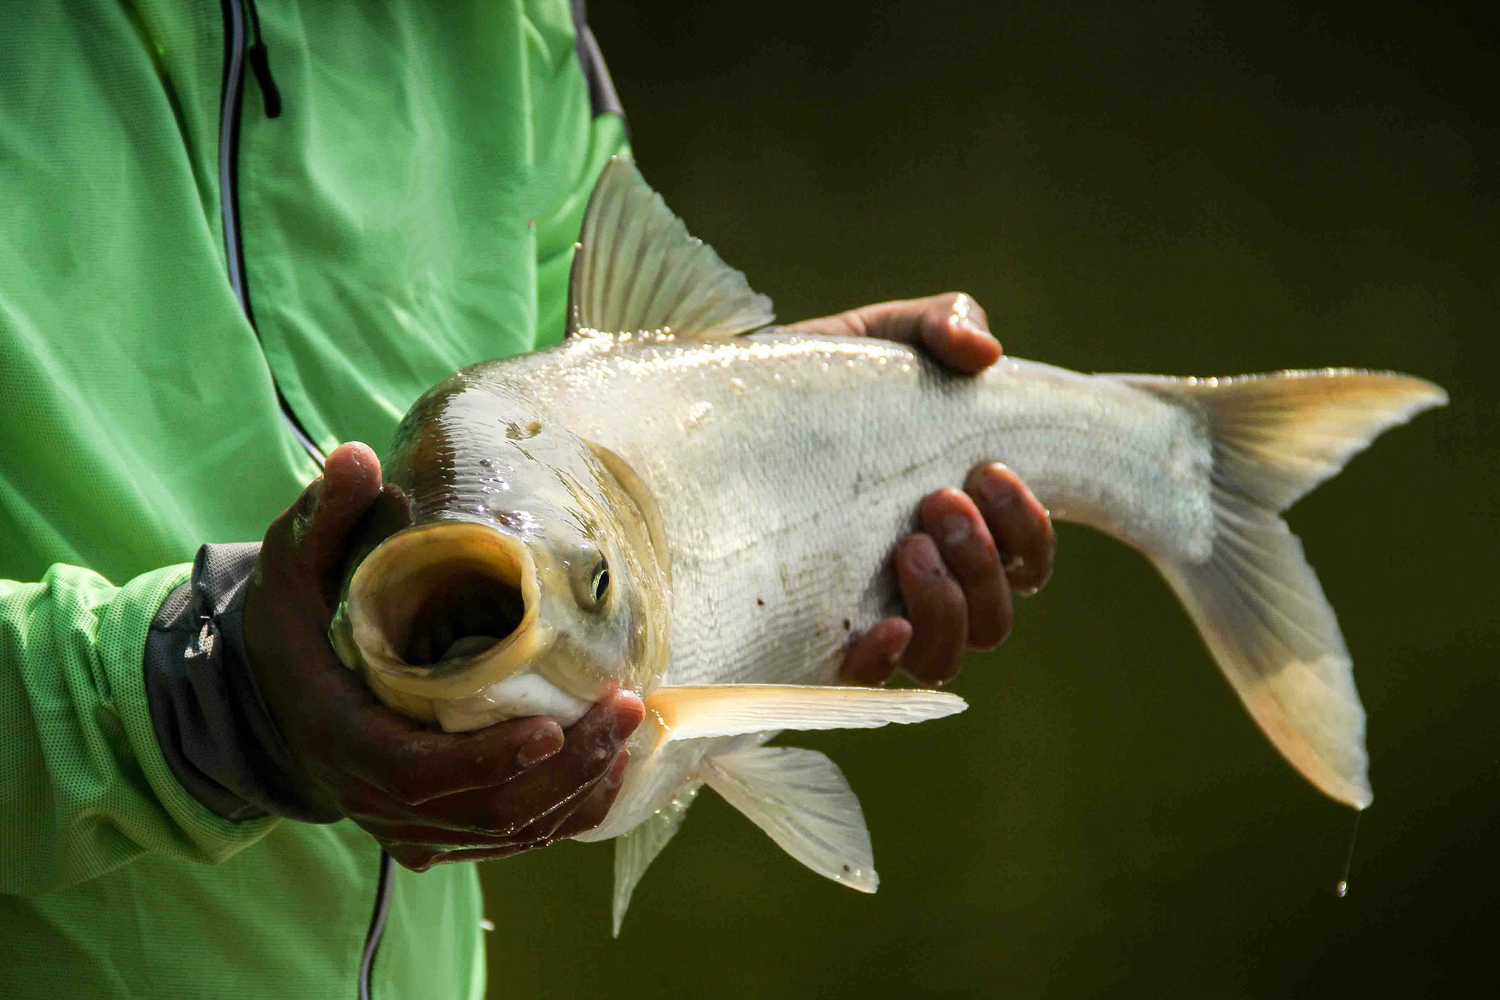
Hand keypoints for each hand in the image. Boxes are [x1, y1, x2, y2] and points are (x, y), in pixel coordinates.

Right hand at [243, 442, 644, 870]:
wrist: (275, 695)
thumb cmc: (297, 622)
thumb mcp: (295, 564)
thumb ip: (327, 515)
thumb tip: (358, 456)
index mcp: (342, 736)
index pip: (418, 772)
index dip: (488, 760)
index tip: (555, 725)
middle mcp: (373, 797)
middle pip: (480, 810)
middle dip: (563, 769)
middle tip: (623, 708)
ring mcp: (406, 825)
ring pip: (503, 832)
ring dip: (575, 790)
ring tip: (628, 728)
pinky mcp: (435, 830)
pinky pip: (507, 837)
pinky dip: (564, 811)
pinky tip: (610, 767)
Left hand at [786, 292, 1056, 686]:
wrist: (716, 413)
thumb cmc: (810, 384)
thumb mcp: (874, 339)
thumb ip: (938, 325)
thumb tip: (983, 350)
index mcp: (956, 522)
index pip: (1026, 561)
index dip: (1027, 529)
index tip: (990, 470)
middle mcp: (925, 582)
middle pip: (996, 616)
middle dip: (985, 560)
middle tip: (937, 500)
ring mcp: (872, 614)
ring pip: (949, 656)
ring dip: (947, 606)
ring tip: (906, 545)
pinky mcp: (815, 640)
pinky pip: (872, 681)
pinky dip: (889, 660)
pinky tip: (882, 622)